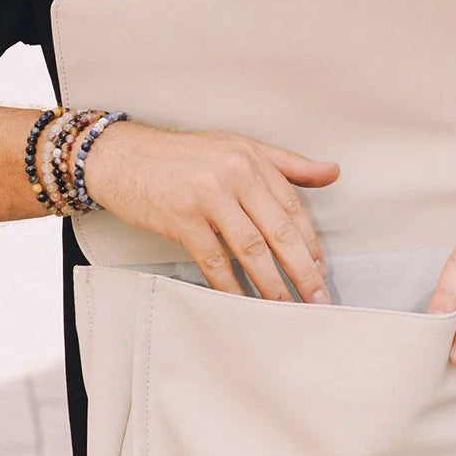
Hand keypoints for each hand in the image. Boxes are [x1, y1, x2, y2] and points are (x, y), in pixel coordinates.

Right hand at [83, 122, 338, 302]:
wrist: (122, 156)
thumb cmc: (181, 156)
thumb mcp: (237, 148)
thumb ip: (287, 164)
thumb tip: (333, 172)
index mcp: (252, 159)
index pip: (292, 207)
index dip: (309, 243)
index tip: (320, 270)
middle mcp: (235, 174)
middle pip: (278, 231)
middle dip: (302, 269)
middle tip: (317, 298)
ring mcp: (208, 196)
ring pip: (250, 249)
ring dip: (271, 283)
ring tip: (285, 307)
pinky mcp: (182, 217)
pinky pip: (214, 260)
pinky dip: (230, 286)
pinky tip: (242, 303)